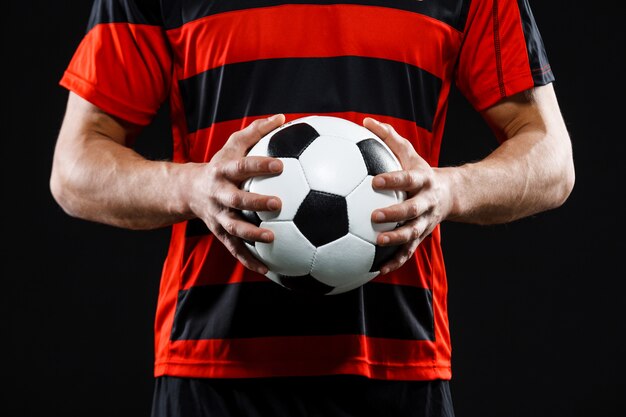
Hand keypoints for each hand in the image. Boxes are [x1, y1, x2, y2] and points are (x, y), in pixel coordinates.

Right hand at [190, 114, 285, 272]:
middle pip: (236, 199)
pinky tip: (267, 270)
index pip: (242, 166)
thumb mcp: (232, 145)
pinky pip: (234, 249)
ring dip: (251, 234)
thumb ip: (256, 131)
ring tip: (271, 238)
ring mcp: (218, 216)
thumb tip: (282, 117)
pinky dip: (249, 260)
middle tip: (278, 203)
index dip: (260, 165)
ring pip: (233, 228)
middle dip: (255, 202)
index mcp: (223, 172)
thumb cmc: (220, 166)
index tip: (280, 164)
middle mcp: (219, 195)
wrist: (188, 191)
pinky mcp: (220, 233)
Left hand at [362, 117, 452, 274]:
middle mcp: (427, 202)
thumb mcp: (409, 154)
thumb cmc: (420, 172)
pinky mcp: (421, 237)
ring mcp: (425, 222)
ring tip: (378, 243)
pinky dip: (395, 261)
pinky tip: (378, 270)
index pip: (408, 179)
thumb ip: (389, 138)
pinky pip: (409, 252)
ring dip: (397, 240)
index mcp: (423, 181)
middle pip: (413, 210)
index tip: (375, 181)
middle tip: (375, 216)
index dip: (393, 180)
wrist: (451, 195)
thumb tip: (365, 121)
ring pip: (413, 233)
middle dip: (395, 214)